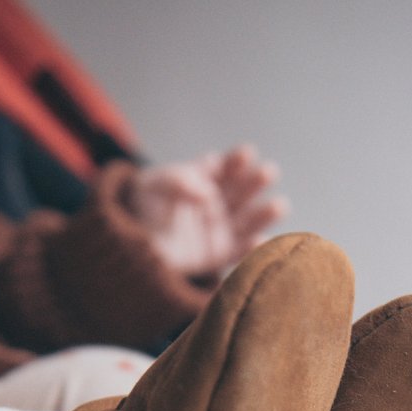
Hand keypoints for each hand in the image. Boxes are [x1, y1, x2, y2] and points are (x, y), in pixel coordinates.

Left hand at [127, 145, 288, 277]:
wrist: (133, 244)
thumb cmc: (144, 207)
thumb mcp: (153, 186)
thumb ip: (176, 182)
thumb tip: (207, 193)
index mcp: (203, 178)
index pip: (223, 166)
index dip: (235, 160)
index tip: (246, 154)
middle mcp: (217, 201)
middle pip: (241, 190)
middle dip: (255, 181)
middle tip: (267, 173)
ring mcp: (220, 228)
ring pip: (247, 220)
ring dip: (263, 214)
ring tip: (279, 206)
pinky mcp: (219, 254)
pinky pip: (238, 252)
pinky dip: (252, 249)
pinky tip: (261, 242)